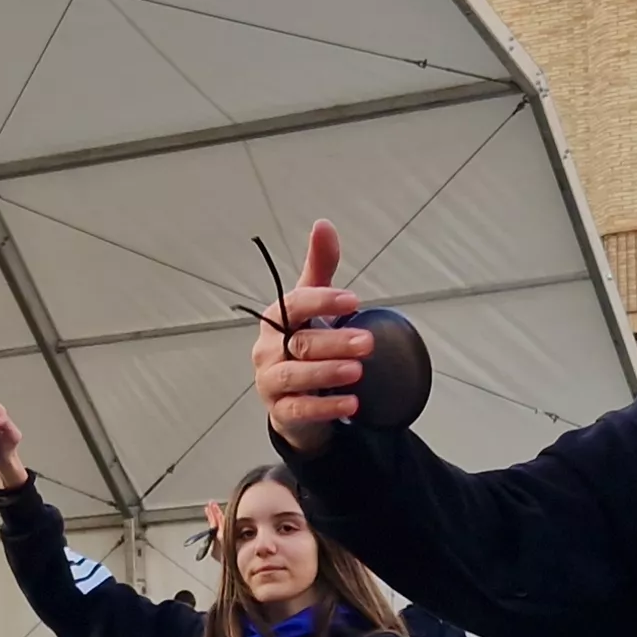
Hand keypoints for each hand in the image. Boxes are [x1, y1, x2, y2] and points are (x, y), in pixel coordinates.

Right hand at [251, 221, 370, 451]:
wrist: (293, 396)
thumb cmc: (303, 342)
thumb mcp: (313, 304)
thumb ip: (321, 267)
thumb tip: (323, 225)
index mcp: (275, 319)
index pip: (293, 305)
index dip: (322, 302)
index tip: (353, 301)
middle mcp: (267, 350)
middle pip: (299, 343)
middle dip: (334, 342)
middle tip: (368, 343)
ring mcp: (271, 382)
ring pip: (296, 376)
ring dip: (327, 373)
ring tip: (357, 372)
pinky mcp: (280, 412)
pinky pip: (299, 410)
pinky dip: (325, 408)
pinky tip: (351, 404)